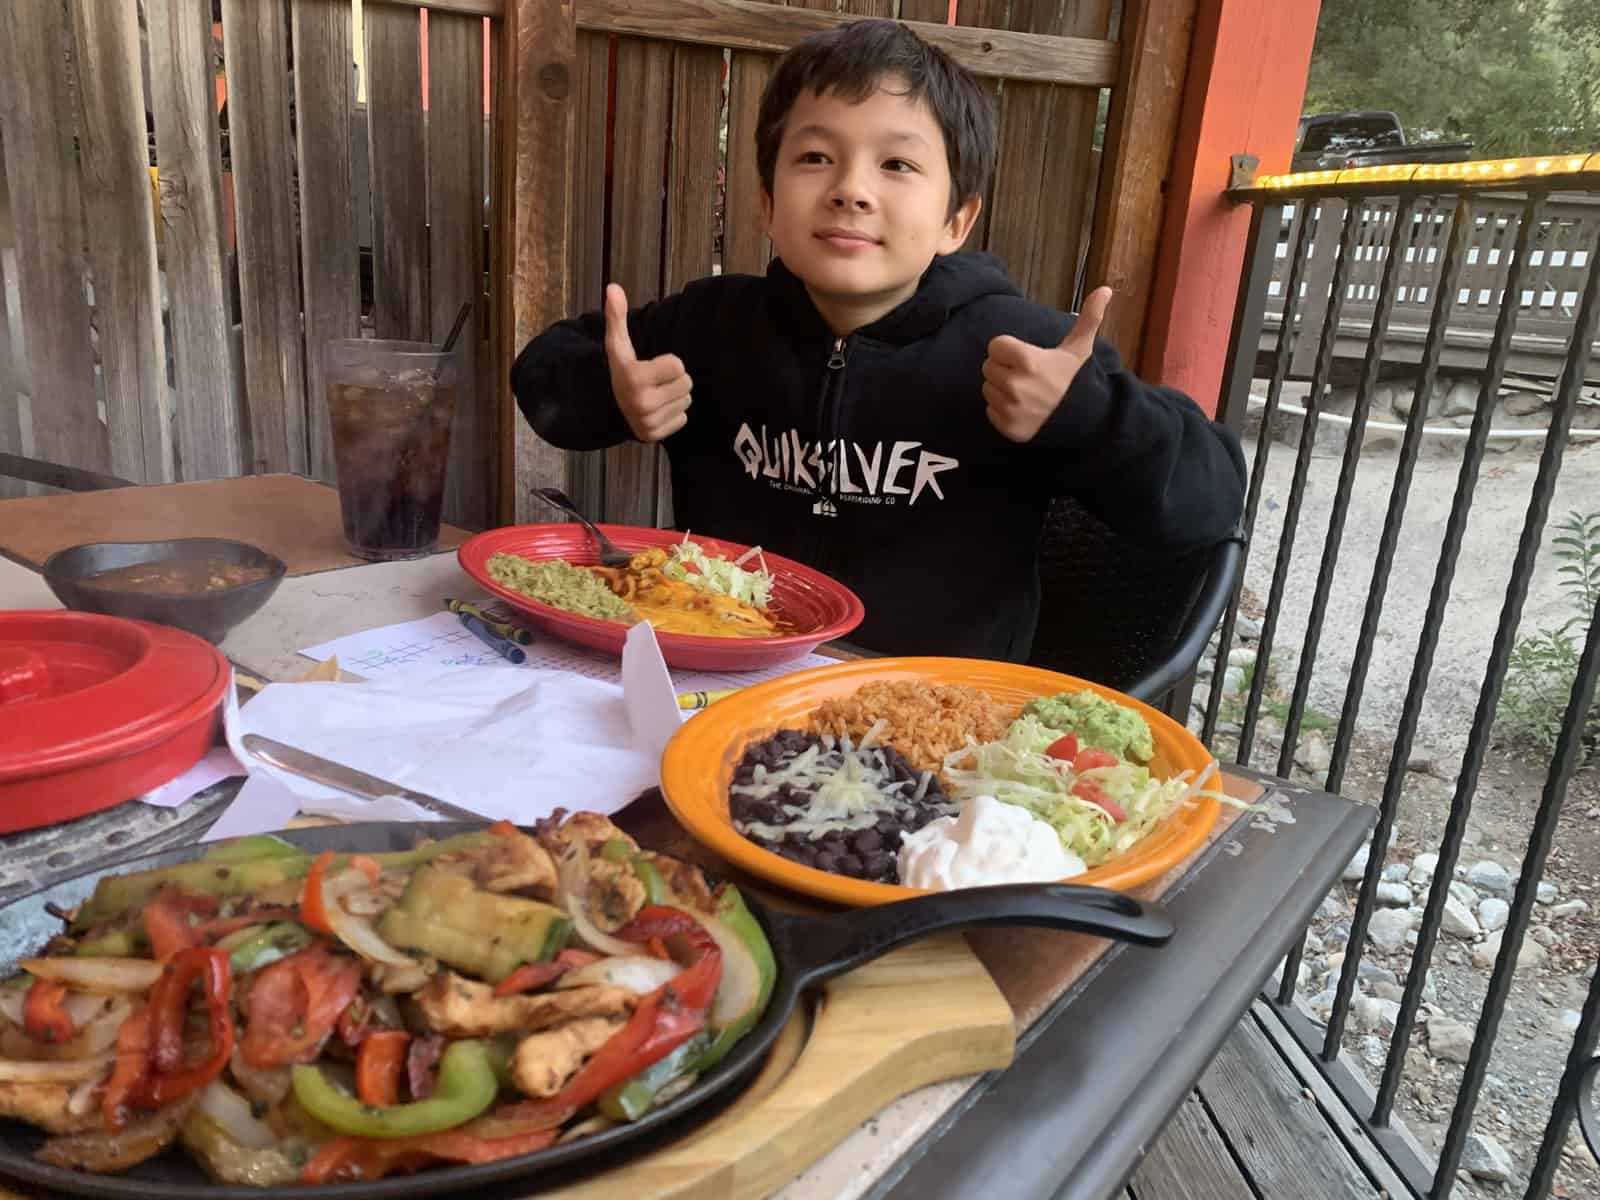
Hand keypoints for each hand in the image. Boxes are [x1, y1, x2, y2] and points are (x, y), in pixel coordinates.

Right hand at [604, 283, 692, 441]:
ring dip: (675, 396)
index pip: (679, 366)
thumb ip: (617, 317)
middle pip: (686, 383)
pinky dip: (673, 414)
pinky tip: (657, 409)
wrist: (609, 408)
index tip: (652, 366)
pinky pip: (683, 418)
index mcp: (634, 378)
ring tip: (656, 394)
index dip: (669, 363)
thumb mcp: (617, 346)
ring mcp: (649, 422)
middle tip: (656, 381)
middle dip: (674, 379)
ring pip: (686, 401)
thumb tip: (613, 287)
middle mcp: (642, 402)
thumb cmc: (621, 372)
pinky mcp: (655, 435)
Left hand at [982, 286, 1111, 442]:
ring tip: (1024, 391)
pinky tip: (1021, 408)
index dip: (1008, 349)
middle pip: (988, 367)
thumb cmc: (1074, 379)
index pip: (995, 346)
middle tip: (1025, 375)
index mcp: (1029, 362)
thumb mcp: (1079, 349)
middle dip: (1004, 368)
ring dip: (1001, 388)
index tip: (1024, 357)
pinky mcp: (1007, 427)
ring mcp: (1010, 409)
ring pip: (988, 389)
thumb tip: (1105, 289)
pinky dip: (1002, 409)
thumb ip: (1088, 318)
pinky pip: (990, 411)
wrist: (1081, 420)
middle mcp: (1016, 386)